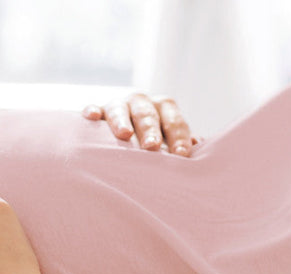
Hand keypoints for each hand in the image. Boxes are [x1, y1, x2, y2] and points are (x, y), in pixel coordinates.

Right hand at [82, 93, 198, 156]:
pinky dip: (93, 111)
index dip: (178, 137)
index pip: (174, 121)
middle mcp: (142, 102)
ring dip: (122, 121)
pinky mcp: (98, 111)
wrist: (124, 132)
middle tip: (152, 147)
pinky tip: (92, 117)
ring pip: (121, 109)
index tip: (181, 155)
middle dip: (150, 130)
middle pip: (147, 114)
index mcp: (164, 108)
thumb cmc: (154, 140)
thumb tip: (198, 148)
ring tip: (124, 135)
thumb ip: (182, 143)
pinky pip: (94, 108)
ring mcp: (119, 105)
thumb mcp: (170, 139)